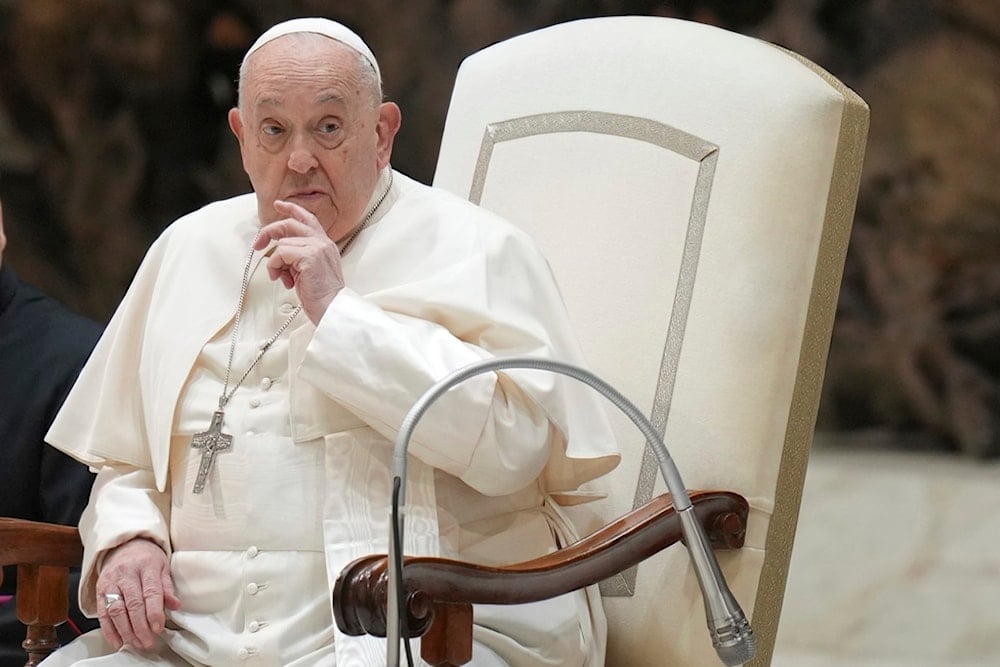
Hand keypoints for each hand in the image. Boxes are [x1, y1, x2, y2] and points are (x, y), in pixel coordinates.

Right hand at [96, 538, 180, 650]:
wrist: (125, 545)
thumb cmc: (146, 558)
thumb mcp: (163, 566)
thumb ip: (167, 587)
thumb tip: (175, 605)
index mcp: (146, 566)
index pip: (151, 592)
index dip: (154, 612)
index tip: (158, 628)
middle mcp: (126, 573)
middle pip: (132, 604)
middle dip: (140, 627)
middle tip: (148, 641)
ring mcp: (111, 582)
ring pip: (116, 610)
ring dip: (125, 631)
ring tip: (135, 643)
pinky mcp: (100, 590)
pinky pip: (102, 613)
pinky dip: (109, 630)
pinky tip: (118, 640)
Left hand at [254, 200, 346, 324]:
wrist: (333, 308)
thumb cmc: (322, 296)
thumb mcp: (310, 270)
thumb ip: (299, 257)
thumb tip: (279, 254)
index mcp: (325, 244)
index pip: (308, 219)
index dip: (291, 209)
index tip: (278, 205)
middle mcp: (323, 242)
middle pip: (290, 224)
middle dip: (269, 232)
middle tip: (258, 244)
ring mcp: (317, 248)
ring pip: (282, 244)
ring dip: (276, 263)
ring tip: (283, 278)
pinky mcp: (309, 256)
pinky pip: (280, 254)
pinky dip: (276, 267)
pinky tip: (285, 281)